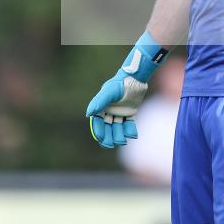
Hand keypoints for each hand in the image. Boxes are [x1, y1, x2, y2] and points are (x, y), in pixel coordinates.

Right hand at [85, 31, 167, 148]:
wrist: (135, 78)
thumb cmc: (120, 84)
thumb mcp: (109, 92)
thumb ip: (99, 102)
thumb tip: (88, 114)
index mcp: (102, 106)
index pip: (98, 122)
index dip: (98, 131)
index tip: (100, 139)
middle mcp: (110, 110)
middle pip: (107, 127)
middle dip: (108, 136)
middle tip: (110, 145)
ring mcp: (120, 112)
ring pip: (118, 127)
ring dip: (119, 135)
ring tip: (121, 141)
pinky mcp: (130, 112)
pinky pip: (129, 124)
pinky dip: (130, 130)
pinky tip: (132, 135)